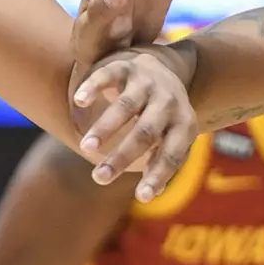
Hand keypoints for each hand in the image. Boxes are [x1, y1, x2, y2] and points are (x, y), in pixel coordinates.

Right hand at [73, 45, 196, 200]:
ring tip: (86, 148)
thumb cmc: (165, 116)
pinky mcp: (127, 67)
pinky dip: (93, 87)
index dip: (159, 175)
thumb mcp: (174, 137)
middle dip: (123, 156)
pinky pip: (108, 75)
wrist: (164, 67)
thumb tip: (151, 194)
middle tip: (99, 178)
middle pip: (146, 132)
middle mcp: (168, 102)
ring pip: (126, 106)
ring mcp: (147, 83)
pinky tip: (79, 101)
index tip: (142, 197)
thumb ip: (163, 161)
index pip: (172, 154)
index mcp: (183, 124)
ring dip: (104, 128)